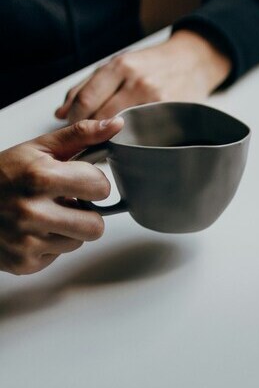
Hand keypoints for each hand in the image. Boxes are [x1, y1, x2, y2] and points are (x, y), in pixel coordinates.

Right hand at [0, 118, 120, 274]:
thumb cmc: (2, 175)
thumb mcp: (38, 149)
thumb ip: (81, 135)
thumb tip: (117, 124)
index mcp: (40, 177)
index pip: (101, 187)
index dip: (93, 183)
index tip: (77, 181)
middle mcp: (31, 211)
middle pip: (96, 225)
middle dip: (86, 213)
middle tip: (64, 203)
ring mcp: (26, 241)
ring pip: (79, 242)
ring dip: (68, 230)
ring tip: (44, 215)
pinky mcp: (23, 263)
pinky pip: (58, 256)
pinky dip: (49, 245)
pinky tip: (31, 230)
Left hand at [55, 30, 230, 122]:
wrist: (194, 60)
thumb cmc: (153, 63)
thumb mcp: (119, 64)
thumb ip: (87, 86)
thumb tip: (60, 113)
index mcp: (121, 65)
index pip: (86, 100)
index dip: (74, 118)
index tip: (72, 127)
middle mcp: (138, 81)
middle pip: (102, 116)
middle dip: (89, 131)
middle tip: (86, 139)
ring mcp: (157, 98)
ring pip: (122, 127)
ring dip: (110, 137)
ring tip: (106, 141)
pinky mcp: (172, 111)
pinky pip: (145, 132)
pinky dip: (133, 138)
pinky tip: (130, 139)